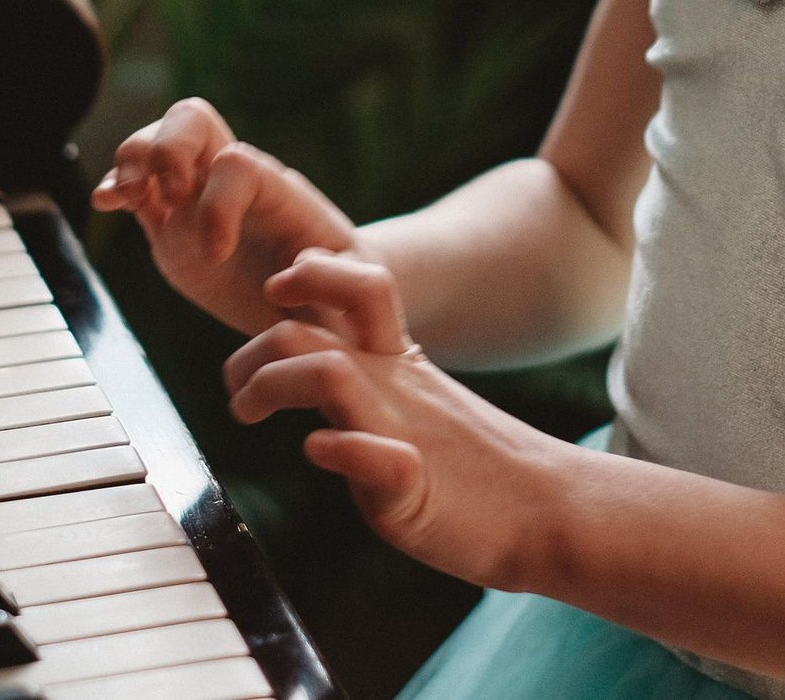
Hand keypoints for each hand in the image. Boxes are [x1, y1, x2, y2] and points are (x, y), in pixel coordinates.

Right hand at [90, 98, 357, 333]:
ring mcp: (198, 199)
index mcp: (278, 193)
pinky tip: (105, 204)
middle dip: (165, 147)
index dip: (218, 202)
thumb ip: (334, 281)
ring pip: (155, 143)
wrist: (326, 302)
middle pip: (191, 119)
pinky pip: (134, 189)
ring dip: (132, 160)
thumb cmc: (346, 294)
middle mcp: (234, 184)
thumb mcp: (354, 292)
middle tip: (164, 193)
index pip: (237, 164)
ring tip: (125, 197)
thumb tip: (295, 273)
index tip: (217, 255)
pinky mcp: (171, 225)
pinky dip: (113, 188)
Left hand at [224, 249, 572, 590]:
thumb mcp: (411, 404)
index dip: (309, 274)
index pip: (356, 285)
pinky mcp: (412, 488)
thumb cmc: (473, 466)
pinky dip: (339, 449)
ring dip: (272, 386)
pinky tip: (321, 451)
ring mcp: (402, 432)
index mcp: (396, 362)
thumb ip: (361, 384)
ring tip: (250, 415)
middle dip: (250, 353)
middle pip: (309, 330)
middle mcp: (394, 386)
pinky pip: (376, 457)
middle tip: (238, 392)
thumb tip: (301, 377)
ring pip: (330, 373)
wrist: (546, 510)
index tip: (277, 295)